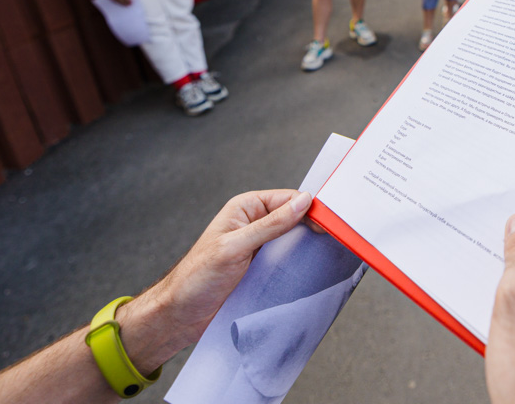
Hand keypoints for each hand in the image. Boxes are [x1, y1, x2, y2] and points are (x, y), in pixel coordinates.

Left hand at [124, 190, 312, 364]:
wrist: (180, 316)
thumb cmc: (197, 277)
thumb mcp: (235, 247)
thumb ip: (270, 225)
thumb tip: (303, 203)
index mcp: (245, 208)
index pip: (288, 199)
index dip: (310, 208)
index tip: (330, 223)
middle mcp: (254, 224)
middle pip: (294, 218)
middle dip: (312, 226)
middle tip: (334, 239)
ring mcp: (259, 247)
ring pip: (294, 240)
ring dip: (307, 247)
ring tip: (327, 255)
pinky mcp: (261, 268)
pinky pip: (288, 260)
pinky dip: (300, 264)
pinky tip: (310, 271)